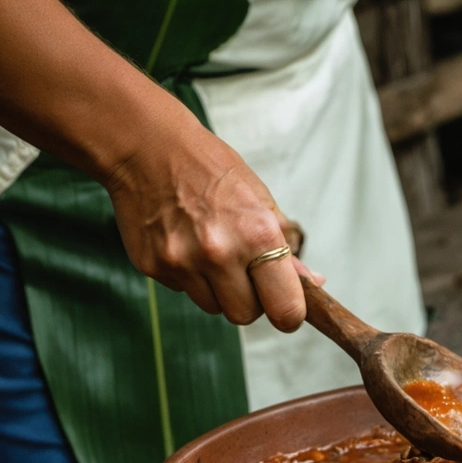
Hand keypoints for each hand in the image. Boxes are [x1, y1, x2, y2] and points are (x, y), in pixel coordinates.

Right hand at [105, 121, 322, 331]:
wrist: (148, 147)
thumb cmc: (211, 169)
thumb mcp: (261, 201)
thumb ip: (286, 250)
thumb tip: (314, 282)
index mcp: (257, 234)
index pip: (285, 308)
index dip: (288, 313)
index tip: (286, 308)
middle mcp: (219, 253)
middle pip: (245, 315)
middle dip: (250, 300)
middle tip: (245, 271)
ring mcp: (182, 262)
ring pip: (213, 307)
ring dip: (218, 290)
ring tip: (211, 250)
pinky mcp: (152, 267)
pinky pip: (183, 291)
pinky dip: (189, 276)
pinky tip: (185, 242)